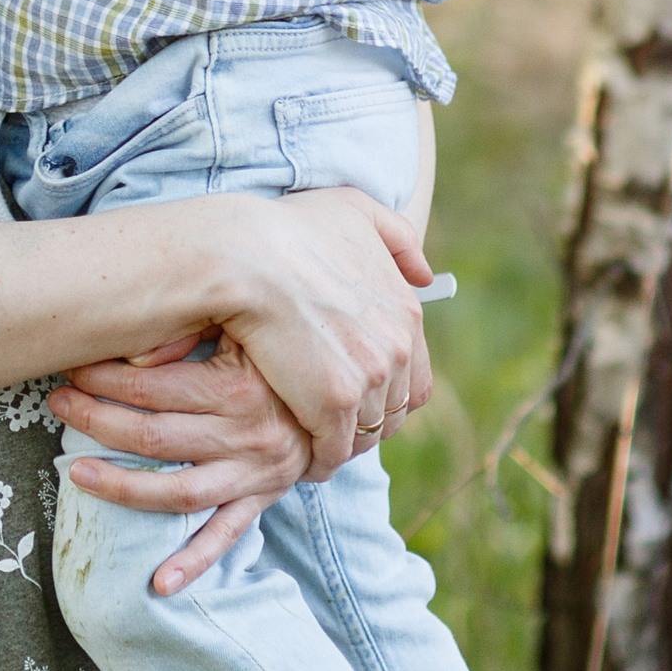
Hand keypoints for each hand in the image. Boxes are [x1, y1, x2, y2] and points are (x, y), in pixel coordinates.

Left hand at [50, 335, 315, 593]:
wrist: (339, 393)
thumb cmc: (279, 352)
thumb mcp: (245, 329)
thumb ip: (192, 333)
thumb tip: (135, 354)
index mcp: (238, 387)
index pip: (152, 387)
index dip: (104, 377)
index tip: (71, 367)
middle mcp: (246, 435)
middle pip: (153, 438)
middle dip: (96, 419)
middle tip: (59, 403)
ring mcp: (253, 474)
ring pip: (176, 492)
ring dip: (121, 487)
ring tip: (75, 472)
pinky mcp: (259, 499)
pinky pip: (223, 537)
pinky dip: (193, 564)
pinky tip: (158, 584)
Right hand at [207, 188, 434, 478]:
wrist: (247, 256)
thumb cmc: (290, 228)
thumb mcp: (356, 210)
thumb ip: (398, 238)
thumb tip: (424, 275)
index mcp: (407, 312)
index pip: (416, 379)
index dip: (387, 394)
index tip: (359, 399)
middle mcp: (398, 347)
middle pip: (392, 411)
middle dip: (367, 422)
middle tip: (336, 428)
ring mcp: (370, 378)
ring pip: (364, 433)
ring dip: (344, 443)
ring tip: (317, 445)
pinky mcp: (334, 404)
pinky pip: (334, 450)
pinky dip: (320, 460)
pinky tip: (303, 459)